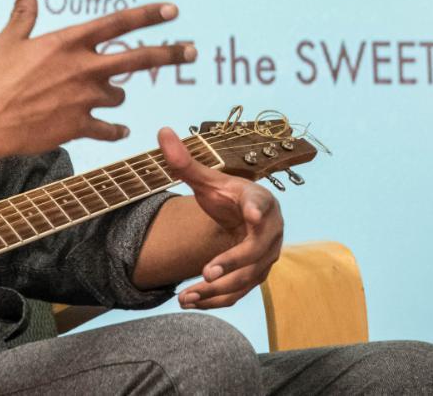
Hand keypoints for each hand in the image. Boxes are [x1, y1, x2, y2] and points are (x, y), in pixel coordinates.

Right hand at [0, 0, 196, 159]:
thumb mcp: (9, 40)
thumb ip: (24, 12)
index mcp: (69, 42)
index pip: (118, 23)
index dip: (148, 15)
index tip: (173, 11)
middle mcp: (83, 68)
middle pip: (139, 59)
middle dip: (170, 53)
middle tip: (193, 51)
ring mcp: (84, 99)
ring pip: (118, 95)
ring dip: (113, 95)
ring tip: (97, 97)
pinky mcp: (79, 127)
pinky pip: (109, 128)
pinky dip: (113, 129)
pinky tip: (116, 130)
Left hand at [159, 127, 282, 309]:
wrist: (240, 218)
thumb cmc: (226, 196)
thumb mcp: (206, 180)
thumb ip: (185, 161)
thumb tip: (162, 131)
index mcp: (261, 200)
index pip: (262, 204)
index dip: (258, 209)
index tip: (252, 213)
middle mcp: (270, 231)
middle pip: (256, 250)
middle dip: (232, 262)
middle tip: (207, 272)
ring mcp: (265, 257)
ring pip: (246, 278)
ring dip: (218, 290)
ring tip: (187, 296)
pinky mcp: (255, 276)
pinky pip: (239, 293)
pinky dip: (216, 301)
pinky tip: (190, 301)